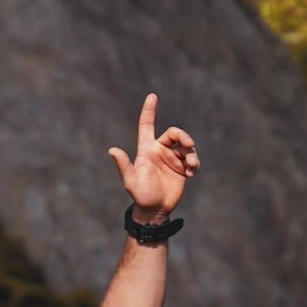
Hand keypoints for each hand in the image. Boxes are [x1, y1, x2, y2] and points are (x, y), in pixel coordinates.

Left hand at [108, 93, 198, 221]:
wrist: (154, 210)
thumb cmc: (140, 196)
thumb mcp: (130, 181)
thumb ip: (124, 165)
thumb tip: (112, 150)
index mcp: (147, 150)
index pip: (147, 125)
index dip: (149, 111)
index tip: (152, 96)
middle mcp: (160, 151)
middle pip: (174, 134)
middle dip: (184, 136)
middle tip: (189, 145)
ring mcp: (172, 159)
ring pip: (186, 146)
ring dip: (192, 154)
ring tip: (192, 166)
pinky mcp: (182, 168)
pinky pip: (192, 159)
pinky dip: (195, 164)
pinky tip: (191, 174)